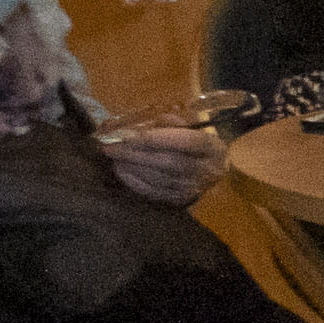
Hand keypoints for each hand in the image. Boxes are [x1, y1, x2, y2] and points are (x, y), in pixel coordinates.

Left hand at [93, 115, 220, 204]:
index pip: (188, 141)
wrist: (211, 170)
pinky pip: (154, 192)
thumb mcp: (192, 127)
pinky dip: (134, 182)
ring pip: (160, 179)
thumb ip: (172, 122)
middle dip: (137, 154)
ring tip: (113, 157)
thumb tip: (144, 124)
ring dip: (132, 167)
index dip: (159, 138)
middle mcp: (207, 170)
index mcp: (213, 147)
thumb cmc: (196, 143)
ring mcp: (193, 188)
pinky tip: (121, 170)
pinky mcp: (180, 200)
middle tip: (111, 147)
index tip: (130, 134)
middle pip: (170, 162)